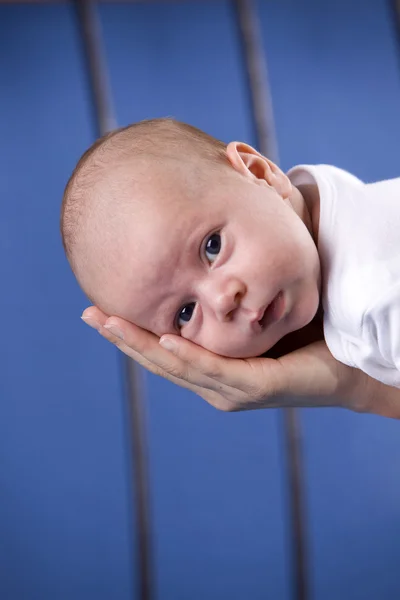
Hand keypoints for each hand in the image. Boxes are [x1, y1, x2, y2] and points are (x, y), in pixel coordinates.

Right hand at [81, 307, 376, 413]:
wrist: (350, 362)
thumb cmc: (304, 337)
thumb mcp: (256, 315)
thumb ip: (229, 302)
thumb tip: (208, 266)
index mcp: (213, 368)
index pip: (162, 350)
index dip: (129, 332)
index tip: (98, 310)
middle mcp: (216, 384)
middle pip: (159, 359)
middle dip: (123, 337)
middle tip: (89, 313)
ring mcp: (233, 390)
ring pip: (178, 365)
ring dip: (142, 345)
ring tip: (110, 322)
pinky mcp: (257, 388)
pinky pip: (216, 370)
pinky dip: (188, 356)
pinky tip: (166, 340)